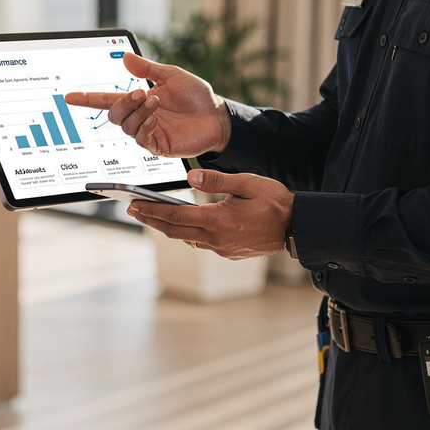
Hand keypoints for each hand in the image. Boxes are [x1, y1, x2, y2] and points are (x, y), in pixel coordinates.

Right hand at [64, 53, 231, 157]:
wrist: (217, 116)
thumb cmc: (196, 97)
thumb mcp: (171, 75)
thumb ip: (147, 69)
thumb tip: (125, 57)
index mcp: (138, 101)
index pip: (107, 100)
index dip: (87, 98)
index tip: (69, 96)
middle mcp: (139, 118)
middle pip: (113, 115)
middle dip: (123, 103)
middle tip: (140, 93)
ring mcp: (148, 133)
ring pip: (126, 127)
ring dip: (138, 113)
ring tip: (155, 102)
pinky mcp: (158, 146)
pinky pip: (141, 140)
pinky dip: (144, 127)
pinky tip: (154, 119)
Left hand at [128, 169, 292, 258]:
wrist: (297, 227)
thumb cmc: (275, 202)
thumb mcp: (246, 183)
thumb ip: (216, 180)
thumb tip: (190, 177)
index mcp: (218, 221)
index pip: (175, 217)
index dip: (151, 211)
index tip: (133, 205)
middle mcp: (217, 239)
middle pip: (175, 231)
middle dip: (152, 220)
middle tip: (132, 211)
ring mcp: (223, 249)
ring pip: (187, 239)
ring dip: (168, 227)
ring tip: (152, 216)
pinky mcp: (229, 252)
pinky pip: (201, 243)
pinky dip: (187, 233)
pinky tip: (182, 224)